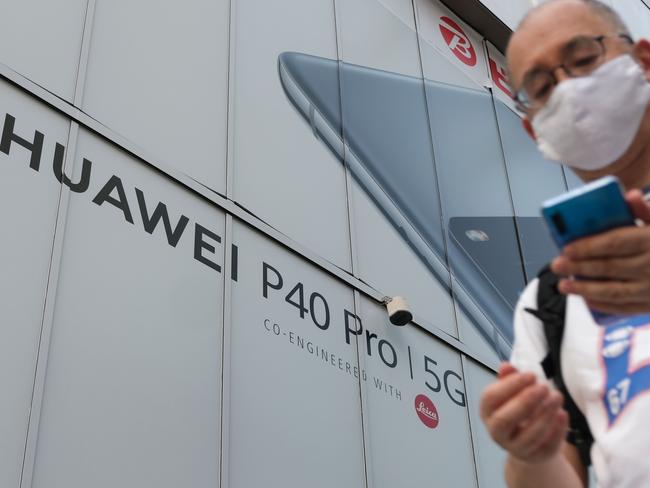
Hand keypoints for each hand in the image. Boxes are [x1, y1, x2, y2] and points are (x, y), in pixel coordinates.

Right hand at [480, 363, 567, 463]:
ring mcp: (516, 448)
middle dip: (525, 401)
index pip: (490, 399)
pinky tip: (563, 414)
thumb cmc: (518, 411)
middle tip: (543, 386)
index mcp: (487, 412)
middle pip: (504, 419)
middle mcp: (497, 432)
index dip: (509, 385)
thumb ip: (508, 379)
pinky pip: (547, 446)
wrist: (529, 444)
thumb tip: (506, 366)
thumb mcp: (511, 394)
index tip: (530, 375)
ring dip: (544, 414)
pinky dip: (557, 430)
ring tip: (557, 396)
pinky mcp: (536, 457)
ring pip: (529, 435)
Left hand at [551, 189, 649, 313]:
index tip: (567, 248)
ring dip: (585, 289)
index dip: (589, 246)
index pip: (616, 243)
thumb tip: (630, 195)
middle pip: (610, 267)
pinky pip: (625, 307)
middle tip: (556, 266)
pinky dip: (603, 304)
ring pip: (614, 290)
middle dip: (579, 267)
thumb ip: (645, 211)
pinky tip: (586, 299)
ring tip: (563, 286)